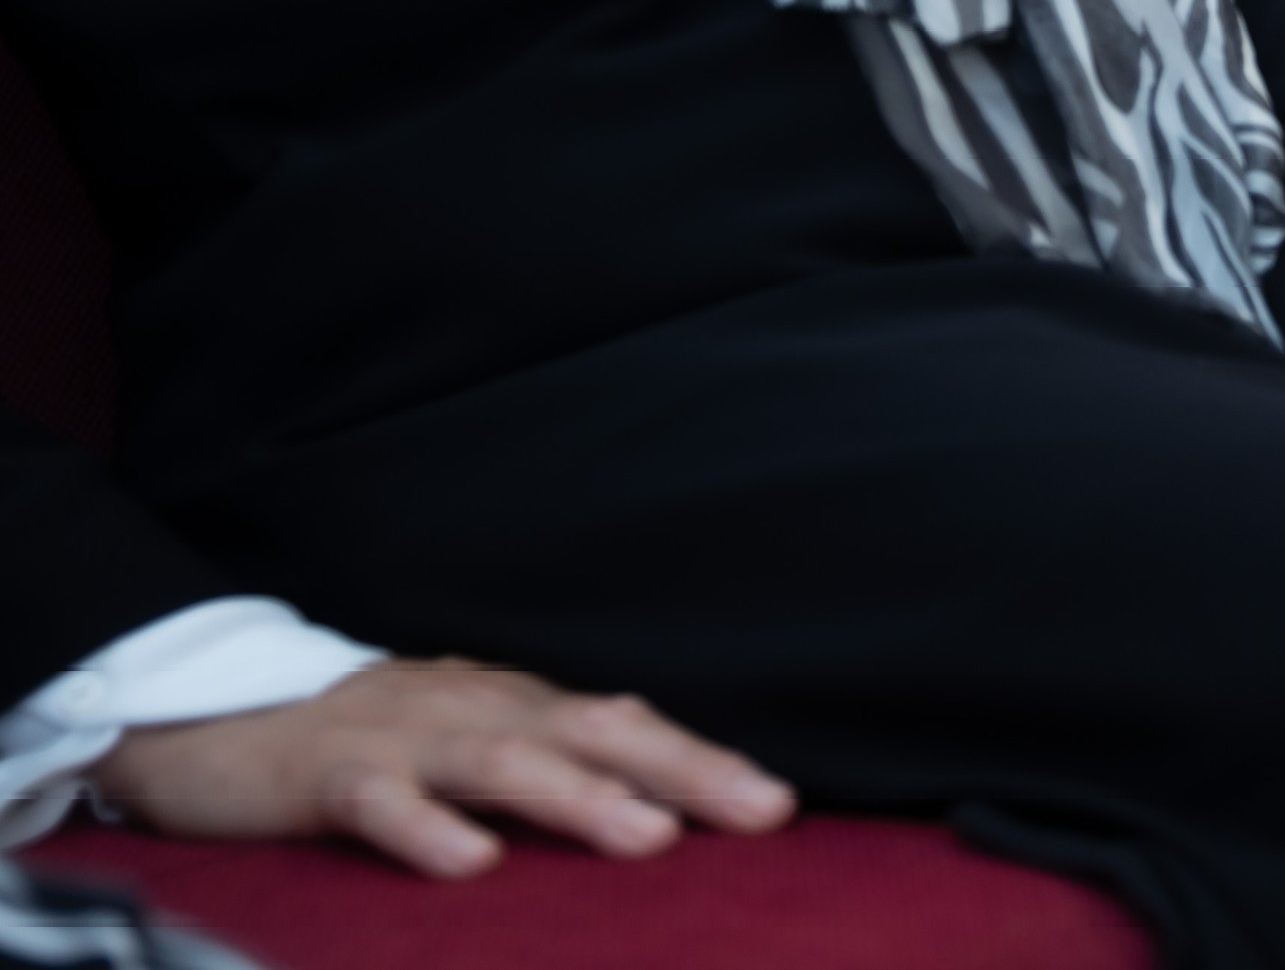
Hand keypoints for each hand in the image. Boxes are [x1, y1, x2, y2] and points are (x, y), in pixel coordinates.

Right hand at [95, 661, 792, 879]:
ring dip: (580, 797)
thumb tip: (661, 812)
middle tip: (758, 812)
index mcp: (519, 709)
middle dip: (682, 770)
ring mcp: (405, 739)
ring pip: (502, 761)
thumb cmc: (374, 742)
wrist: (219, 716)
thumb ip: (553, 774)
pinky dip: (428, 828)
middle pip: (594, 730)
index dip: (704, 762)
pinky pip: (380, 801)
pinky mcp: (327, 775)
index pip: (629, 727)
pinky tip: (471, 863)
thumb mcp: (472, 750)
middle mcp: (478, 712)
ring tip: (648, 835)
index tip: (778, 807)